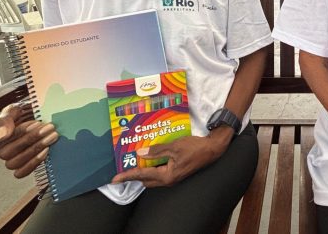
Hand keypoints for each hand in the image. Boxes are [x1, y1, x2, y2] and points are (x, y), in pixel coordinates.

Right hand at [0, 104, 57, 177]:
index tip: (35, 124)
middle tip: (50, 128)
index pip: (0, 137)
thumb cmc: (18, 118)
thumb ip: (6, 119)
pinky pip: (22, 172)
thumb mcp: (12, 112)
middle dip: (33, 137)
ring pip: (17, 161)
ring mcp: (9, 161)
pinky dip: (34, 162)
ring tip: (52, 137)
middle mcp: (0, 152)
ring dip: (37, 148)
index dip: (18, 132)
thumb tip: (5, 133)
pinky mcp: (19, 168)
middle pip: (11, 150)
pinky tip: (46, 150)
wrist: (28, 123)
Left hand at [111, 127, 232, 186]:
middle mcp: (169, 180)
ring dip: (143, 171)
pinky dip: (152, 167)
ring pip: (152, 177)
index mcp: (167, 175)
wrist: (212, 149)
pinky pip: (159, 173)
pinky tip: (151, 158)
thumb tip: (140, 153)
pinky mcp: (176, 172)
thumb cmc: (194, 148)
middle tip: (124, 168)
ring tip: (135, 161)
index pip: (143, 175)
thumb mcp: (174, 147)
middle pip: (146, 180)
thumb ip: (156, 151)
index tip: (115, 179)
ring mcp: (173, 177)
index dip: (128, 175)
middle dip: (134, 175)